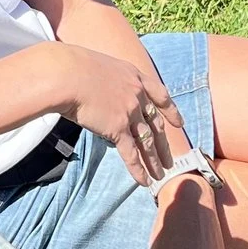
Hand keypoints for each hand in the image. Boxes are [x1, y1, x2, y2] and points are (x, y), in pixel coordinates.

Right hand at [49, 44, 182, 188]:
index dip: (171, 112)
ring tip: (161, 176)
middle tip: (170, 161)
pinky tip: (145, 181)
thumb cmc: (73, 67)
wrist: (67, 75)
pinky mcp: (118, 128)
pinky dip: (138, 169)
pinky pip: (131, 153)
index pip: (160, 95)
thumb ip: (108, 83)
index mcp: (134, 77)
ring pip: (147, 142)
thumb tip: (100, 97)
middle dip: (164, 146)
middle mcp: (137, 95)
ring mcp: (130, 113)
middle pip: (156, 124)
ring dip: (155, 162)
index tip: (179, 124)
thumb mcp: (100, 67)